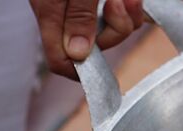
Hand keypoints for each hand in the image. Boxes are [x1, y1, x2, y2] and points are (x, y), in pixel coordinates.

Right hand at [30, 0, 148, 77]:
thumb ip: (79, 15)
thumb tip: (77, 54)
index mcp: (50, 10)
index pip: (59, 60)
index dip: (82, 71)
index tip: (106, 68)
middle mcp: (66, 11)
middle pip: (96, 46)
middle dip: (115, 29)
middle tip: (117, 3)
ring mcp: (84, 4)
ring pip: (114, 29)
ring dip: (128, 16)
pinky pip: (124, 14)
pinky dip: (132, 7)